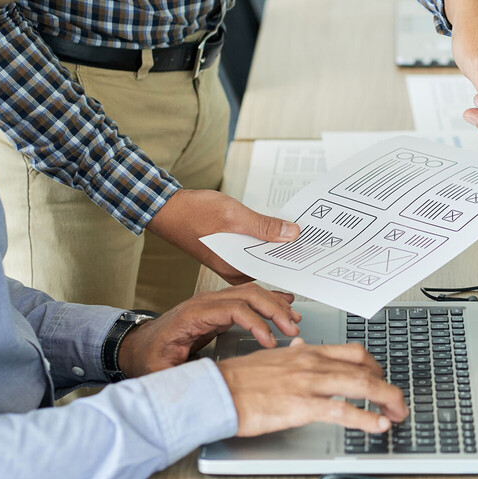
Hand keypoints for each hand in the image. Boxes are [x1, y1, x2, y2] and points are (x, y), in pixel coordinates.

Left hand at [117, 283, 300, 377]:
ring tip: (293, 318)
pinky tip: (283, 302)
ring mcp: (212, 302)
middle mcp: (204, 303)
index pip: (234, 309)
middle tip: (292, 327)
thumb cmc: (149, 357)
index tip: (271, 341)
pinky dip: (267, 299)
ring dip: (274, 304)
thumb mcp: (160, 371)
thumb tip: (203, 385)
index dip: (257, 323)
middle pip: (247, 295)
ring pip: (250, 292)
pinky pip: (247, 297)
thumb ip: (180, 376)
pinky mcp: (218, 307)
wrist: (137, 346)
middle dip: (273, 310)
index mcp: (192, 316)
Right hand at [147, 189, 300, 284]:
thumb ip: (264, 226)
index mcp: (236, 269)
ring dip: (277, 244)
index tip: (312, 255)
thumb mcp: (234, 216)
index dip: (293, 262)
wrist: (165, 208)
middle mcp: (234, 269)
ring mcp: (231, 260)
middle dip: (289, 253)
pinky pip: (253, 247)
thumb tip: (291, 233)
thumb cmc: (192, 213)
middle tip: (312, 244)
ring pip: (262, 255)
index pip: (273, 270)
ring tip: (298, 235)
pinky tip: (277, 230)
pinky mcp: (229, 250)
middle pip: (270, 263)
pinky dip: (265, 239)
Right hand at [217, 338, 409, 436]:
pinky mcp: (301, 406)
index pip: (353, 353)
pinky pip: (343, 410)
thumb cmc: (238, 380)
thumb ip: (292, 356)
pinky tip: (377, 426)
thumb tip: (302, 349)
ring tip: (397, 415)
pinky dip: (366, 419)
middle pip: (365, 368)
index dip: (376, 367)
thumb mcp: (270, 359)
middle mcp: (312, 363)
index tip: (382, 380)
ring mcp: (308, 383)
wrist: (216, 391)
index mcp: (306, 352)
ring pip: (362, 385)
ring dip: (386, 400)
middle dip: (388, 387)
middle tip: (397, 403)